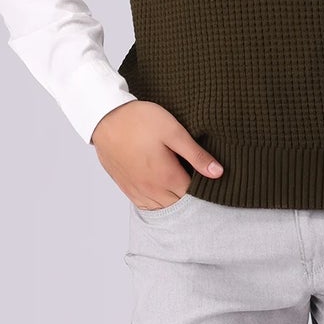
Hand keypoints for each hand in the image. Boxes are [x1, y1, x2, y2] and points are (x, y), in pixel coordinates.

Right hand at [91, 100, 224, 209]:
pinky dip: (157, 202)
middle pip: (179, 204)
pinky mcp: (126, 187)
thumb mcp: (174, 132)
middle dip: (190, 195)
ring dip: (173, 199)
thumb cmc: (139, 120)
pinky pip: (145, 205)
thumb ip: (196, 155)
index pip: (193, 194)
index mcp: (167, 177)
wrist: (105, 117)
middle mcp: (151, 189)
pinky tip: (162, 190)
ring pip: (162, 207)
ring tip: (179, 182)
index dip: (203, 186)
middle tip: (194, 176)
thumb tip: (218, 173)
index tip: (207, 174)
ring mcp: (137, 190)